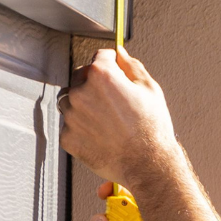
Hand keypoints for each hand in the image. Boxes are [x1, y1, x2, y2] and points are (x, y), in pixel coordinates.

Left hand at [60, 47, 177, 185]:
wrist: (147, 164)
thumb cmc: (152, 130)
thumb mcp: (150, 90)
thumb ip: (132, 67)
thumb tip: (122, 56)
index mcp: (102, 76)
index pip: (100, 57)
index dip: (112, 64)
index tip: (116, 71)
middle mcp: (81, 93)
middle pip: (81, 77)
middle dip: (95, 84)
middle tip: (114, 101)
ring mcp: (72, 117)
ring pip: (72, 102)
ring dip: (85, 106)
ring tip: (108, 120)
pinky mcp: (68, 138)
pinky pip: (71, 126)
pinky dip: (83, 129)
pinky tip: (103, 135)